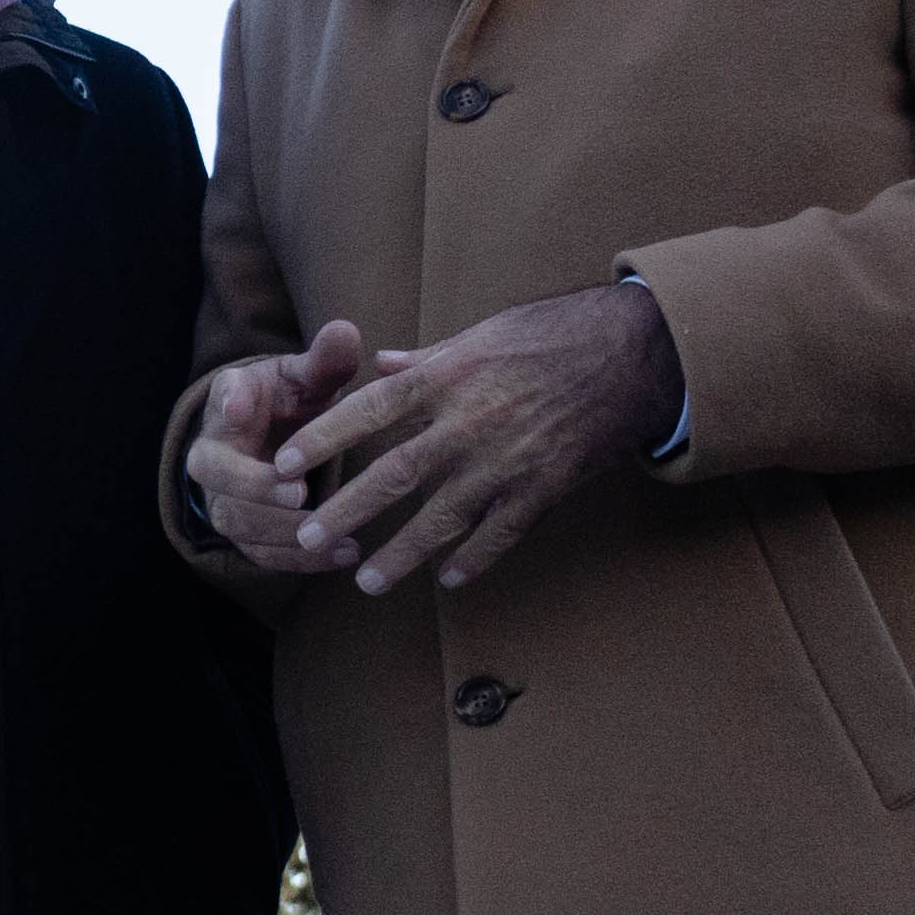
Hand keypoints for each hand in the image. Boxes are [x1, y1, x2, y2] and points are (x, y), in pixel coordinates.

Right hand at [182, 322, 373, 571]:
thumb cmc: (292, 404)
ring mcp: (223, 497)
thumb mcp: (307, 378)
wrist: (272, 443)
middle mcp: (214, 451)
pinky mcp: (243, 533)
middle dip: (254, 485)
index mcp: (232, 401)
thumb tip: (345, 332)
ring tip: (334, 536)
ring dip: (284, 532)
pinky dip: (301, 559)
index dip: (230, 402)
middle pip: (215, 472)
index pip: (223, 396)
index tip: (241, 408)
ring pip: (238, 521)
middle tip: (297, 492)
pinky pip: (262, 554)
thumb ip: (325, 361)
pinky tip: (344, 555)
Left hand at [276, 283, 683, 594]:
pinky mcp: (541, 490)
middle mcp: (468, 424)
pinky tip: (446, 579)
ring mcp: (505, 463)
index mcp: (447, 378)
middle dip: (345, 510)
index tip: (280, 463)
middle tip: (304, 538)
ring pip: (441, 519)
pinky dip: (471, 560)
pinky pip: (498, 535)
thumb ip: (429, 358)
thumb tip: (381, 365)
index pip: (367, 411)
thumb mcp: (485, 332)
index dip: (321, 438)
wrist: (634, 355)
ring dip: (400, 554)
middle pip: (393, 475)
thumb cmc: (555, 334)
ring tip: (364, 582)